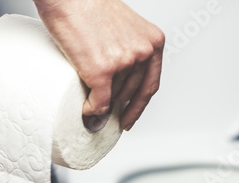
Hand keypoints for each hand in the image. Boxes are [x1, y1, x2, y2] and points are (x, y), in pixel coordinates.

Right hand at [34, 0, 164, 130]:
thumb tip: (119, 79)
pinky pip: (99, 102)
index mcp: (153, 41)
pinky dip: (91, 109)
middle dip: (114, 101)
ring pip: (112, 97)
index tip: (130, 116)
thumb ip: (128, 50)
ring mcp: (123, 63)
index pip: (150, 84)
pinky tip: (86, 108)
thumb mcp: (123, 26)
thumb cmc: (88, 4)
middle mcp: (142, 52)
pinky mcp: (102, 71)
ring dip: (100, 102)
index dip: (139, 105)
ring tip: (88, 95)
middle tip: (102, 106)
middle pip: (129, 93)